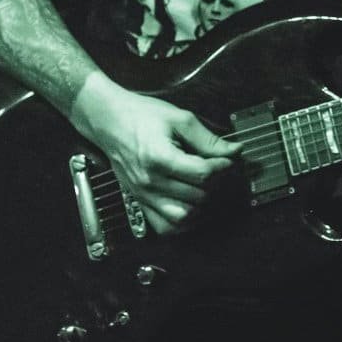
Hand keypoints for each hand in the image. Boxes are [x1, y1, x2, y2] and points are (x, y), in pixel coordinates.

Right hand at [70, 74, 240, 233]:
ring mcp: (144, 195)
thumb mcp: (178, 118)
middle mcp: (150, 181)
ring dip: (202, 204)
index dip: (223, 167)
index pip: (203, 174)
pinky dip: (182, 222)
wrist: (108, 121)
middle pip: (197, 195)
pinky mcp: (140, 201)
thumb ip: (207, 139)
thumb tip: (233, 151)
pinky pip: (165, 226)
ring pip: (184, 216)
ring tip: (205, 187)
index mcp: (160, 158)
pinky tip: (191, 206)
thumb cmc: (140, 116)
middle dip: (216, 183)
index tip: (228, 159)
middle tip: (219, 170)